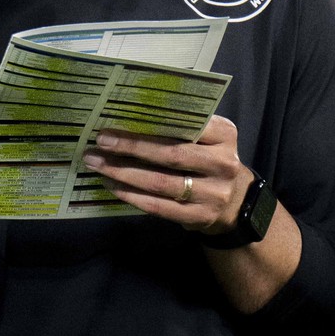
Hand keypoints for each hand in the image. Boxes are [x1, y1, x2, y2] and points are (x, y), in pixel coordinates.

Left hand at [81, 115, 250, 234]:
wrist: (235, 201)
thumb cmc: (209, 160)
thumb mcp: (207, 138)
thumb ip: (181, 127)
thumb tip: (130, 119)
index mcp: (224, 135)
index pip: (186, 125)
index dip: (147, 128)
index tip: (115, 125)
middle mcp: (222, 163)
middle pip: (171, 154)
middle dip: (131, 148)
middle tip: (100, 144)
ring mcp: (212, 193)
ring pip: (161, 183)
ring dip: (125, 173)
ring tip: (99, 165)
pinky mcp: (199, 216)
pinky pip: (159, 206)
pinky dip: (132, 196)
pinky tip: (113, 186)